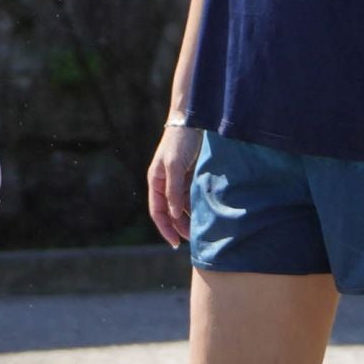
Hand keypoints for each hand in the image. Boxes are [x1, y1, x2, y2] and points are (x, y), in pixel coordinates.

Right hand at [147, 123, 203, 248]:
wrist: (194, 120)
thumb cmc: (180, 141)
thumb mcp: (175, 166)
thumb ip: (173, 191)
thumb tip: (175, 214)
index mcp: (156, 181)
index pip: (157, 211)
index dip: (165, 228)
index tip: (175, 243)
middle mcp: (165, 183)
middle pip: (171, 212)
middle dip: (180, 227)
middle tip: (194, 240)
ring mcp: (179, 180)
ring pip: (183, 206)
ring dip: (190, 218)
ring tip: (203, 231)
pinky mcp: (191, 176)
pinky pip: (193, 197)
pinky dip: (198, 207)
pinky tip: (208, 215)